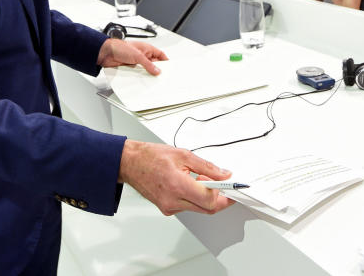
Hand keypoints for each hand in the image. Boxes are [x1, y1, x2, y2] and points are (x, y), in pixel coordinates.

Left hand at [97, 38, 167, 75]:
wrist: (106, 53)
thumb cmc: (120, 47)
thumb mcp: (138, 56)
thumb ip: (148, 64)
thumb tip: (157, 70)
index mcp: (147, 48)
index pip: (160, 55)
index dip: (165, 61)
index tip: (169, 68)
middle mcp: (142, 55)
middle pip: (153, 63)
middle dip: (157, 69)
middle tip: (160, 76)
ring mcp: (136, 62)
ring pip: (145, 70)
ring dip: (147, 74)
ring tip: (151, 79)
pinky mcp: (130, 68)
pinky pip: (138, 74)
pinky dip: (140, 77)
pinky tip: (141, 80)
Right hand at [118, 140, 233, 215]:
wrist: (130, 163)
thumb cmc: (151, 157)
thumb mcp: (184, 155)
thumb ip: (207, 167)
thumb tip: (224, 174)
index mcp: (177, 185)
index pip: (209, 199)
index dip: (224, 195)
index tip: (232, 189)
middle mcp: (172, 201)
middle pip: (206, 208)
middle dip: (218, 198)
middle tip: (220, 183)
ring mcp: (169, 207)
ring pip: (198, 209)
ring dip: (205, 197)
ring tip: (198, 179)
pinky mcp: (167, 209)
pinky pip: (188, 207)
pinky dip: (194, 198)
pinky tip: (189, 184)